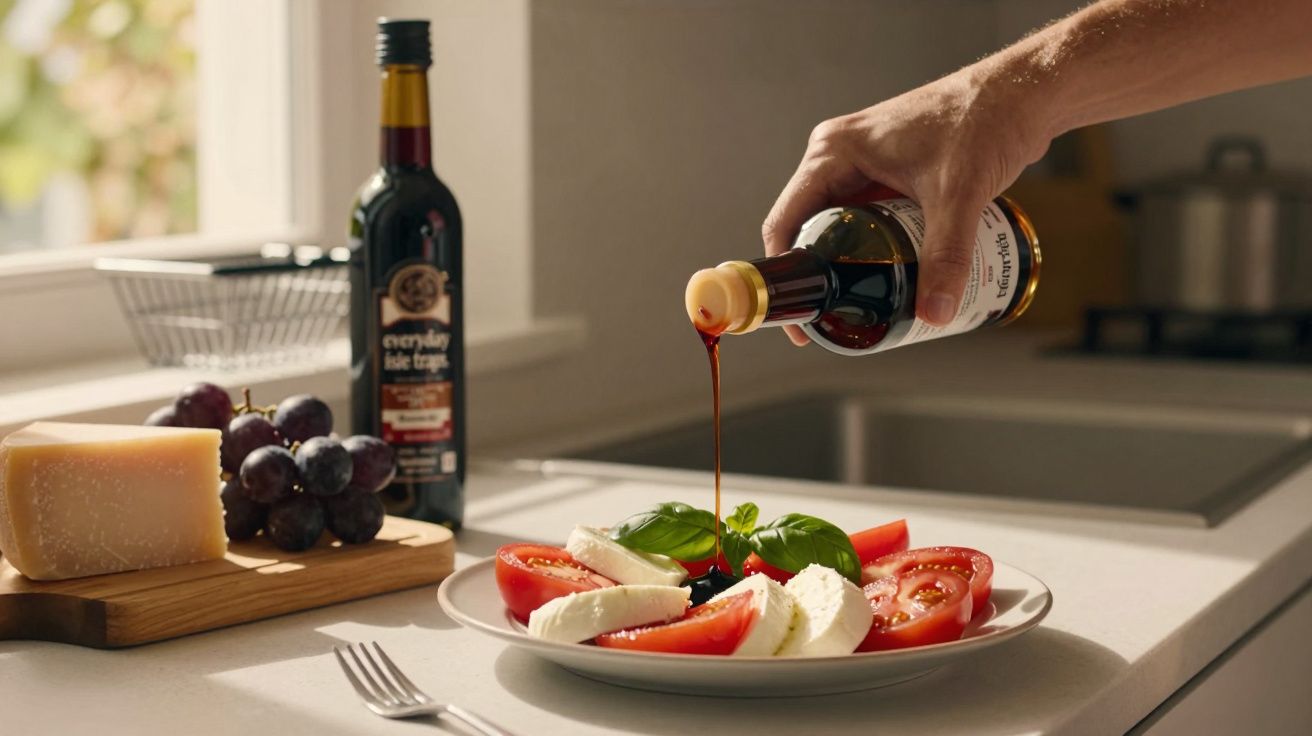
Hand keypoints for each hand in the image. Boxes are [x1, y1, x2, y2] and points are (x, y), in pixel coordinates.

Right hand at [761, 69, 1050, 343]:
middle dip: (819, 276)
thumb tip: (935, 311)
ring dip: (846, 265)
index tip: (799, 313)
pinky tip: (887, 278)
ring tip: (859, 306)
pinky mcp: (888, 174)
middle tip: (834, 317)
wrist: (1024, 94)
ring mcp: (862, 165)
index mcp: (834, 152)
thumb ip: (946, 256)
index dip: (787, 273)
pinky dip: (872, 250)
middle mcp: (839, 156)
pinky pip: (866, 220)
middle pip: (809, 229)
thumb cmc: (984, 119)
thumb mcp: (957, 196)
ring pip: (838, 227)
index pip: (787, 221)